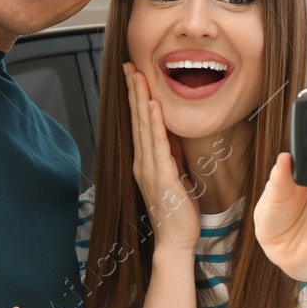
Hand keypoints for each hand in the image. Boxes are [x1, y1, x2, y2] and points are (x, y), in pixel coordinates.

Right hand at [125, 62, 199, 252]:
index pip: (140, 124)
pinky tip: (151, 105)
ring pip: (144, 127)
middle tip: (129, 66)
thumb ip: (172, 158)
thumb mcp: (176, 178)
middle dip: (133, 91)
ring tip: (137, 76)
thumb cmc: (177, 214)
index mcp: (145, 163)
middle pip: (137, 120)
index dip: (136, 99)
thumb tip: (174, 138)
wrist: (175, 241)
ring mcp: (149, 169)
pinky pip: (157, 144)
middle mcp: (142, 163)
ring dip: (140, 99)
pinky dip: (153, 123)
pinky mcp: (161, 176)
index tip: (134, 77)